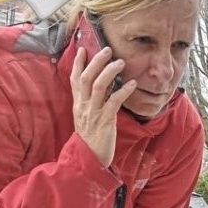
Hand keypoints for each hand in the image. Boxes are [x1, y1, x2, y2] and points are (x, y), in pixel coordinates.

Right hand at [70, 46, 135, 167]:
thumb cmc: (91, 138)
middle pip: (86, 78)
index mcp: (78, 104)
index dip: (78, 63)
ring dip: (110, 72)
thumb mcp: (86, 118)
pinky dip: (123, 91)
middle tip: (107, 49)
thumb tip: (98, 89)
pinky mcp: (105, 121)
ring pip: (98, 87)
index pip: (75, 79)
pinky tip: (132, 84)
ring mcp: (93, 113)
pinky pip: (114, 102)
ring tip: (120, 62)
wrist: (89, 159)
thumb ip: (89, 103)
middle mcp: (84, 106)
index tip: (82, 48)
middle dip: (96, 62)